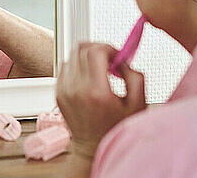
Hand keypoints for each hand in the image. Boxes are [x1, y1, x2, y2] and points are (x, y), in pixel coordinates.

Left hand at [56, 42, 145, 158]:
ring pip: (72, 56)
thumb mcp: (138, 105)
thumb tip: (122, 60)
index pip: (95, 51)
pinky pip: (65, 67)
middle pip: (81, 49)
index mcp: (96, 92)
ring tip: (99, 70)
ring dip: (87, 57)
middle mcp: (76, 89)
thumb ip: (135, 77)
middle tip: (109, 60)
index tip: (116, 55)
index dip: (108, 47)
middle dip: (98, 49)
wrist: (92, 148)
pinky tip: (88, 78)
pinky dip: (77, 67)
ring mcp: (64, 91)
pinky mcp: (58, 93)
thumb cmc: (115, 128)